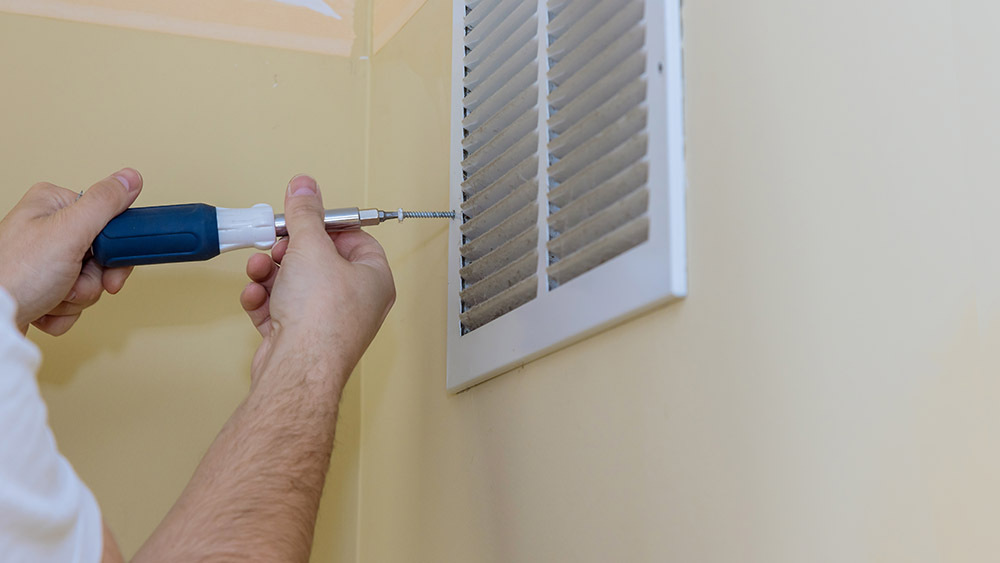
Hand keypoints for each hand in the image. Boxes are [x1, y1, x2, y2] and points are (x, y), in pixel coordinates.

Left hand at [0, 169, 142, 334]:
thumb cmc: (15, 274)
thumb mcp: (69, 232)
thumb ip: (104, 203)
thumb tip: (130, 177)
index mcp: (54, 205)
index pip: (108, 221)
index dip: (114, 250)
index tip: (110, 265)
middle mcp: (48, 228)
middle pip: (100, 257)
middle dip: (91, 281)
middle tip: (74, 284)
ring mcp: (45, 260)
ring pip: (89, 282)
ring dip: (76, 298)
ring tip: (52, 296)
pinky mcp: (42, 286)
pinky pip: (72, 301)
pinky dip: (63, 311)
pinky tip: (44, 306)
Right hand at [240, 175, 394, 390]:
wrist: (298, 367)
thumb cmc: (321, 317)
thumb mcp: (311, 246)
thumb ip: (305, 213)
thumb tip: (305, 187)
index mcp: (374, 279)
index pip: (355, 239)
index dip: (326, 225)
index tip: (303, 217)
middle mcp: (356, 302)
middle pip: (320, 261)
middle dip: (290, 250)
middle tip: (277, 244)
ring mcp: (327, 323)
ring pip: (295, 285)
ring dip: (270, 273)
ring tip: (260, 268)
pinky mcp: (300, 339)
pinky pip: (280, 309)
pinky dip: (264, 299)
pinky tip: (256, 295)